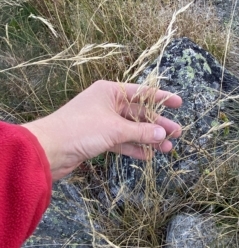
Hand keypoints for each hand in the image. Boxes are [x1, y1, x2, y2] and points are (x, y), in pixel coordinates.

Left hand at [22, 80, 181, 180]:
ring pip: (131, 129)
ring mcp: (103, 122)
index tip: (179, 102)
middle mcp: (108, 104)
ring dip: (148, 138)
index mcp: (110, 92)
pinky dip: (133, 148)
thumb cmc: (81, 129)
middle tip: (176, 133)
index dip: (161, 97)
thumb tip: (162, 134)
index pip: (141, 92)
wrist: (49, 150)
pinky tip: (147, 156)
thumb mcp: (114, 128)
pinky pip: (122, 141)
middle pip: (138, 113)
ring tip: (167, 148)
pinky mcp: (99, 138)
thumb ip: (140, 131)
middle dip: (157, 124)